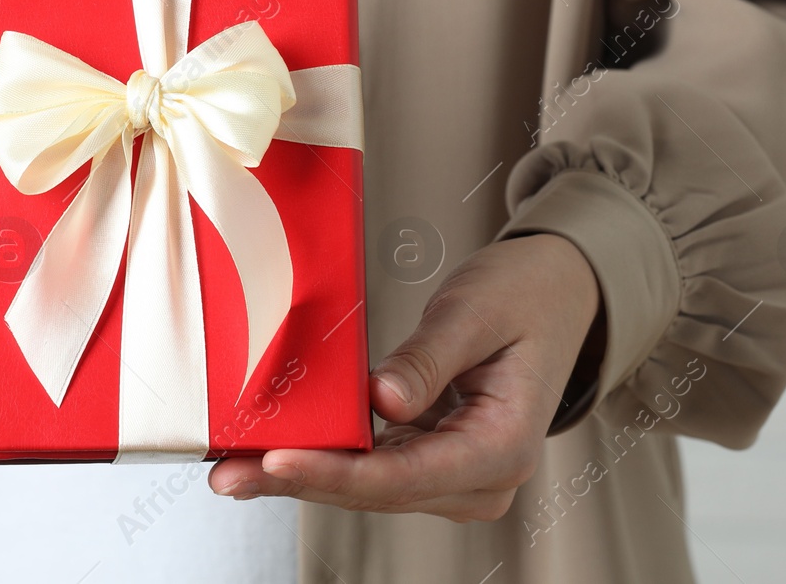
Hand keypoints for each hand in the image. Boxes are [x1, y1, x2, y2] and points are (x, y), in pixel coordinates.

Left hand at [208, 233, 600, 521]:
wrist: (557, 294)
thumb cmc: (525, 296)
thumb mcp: (476, 312)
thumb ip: (428, 359)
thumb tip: (381, 402)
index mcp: (503, 447)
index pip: (407, 474)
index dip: (337, 472)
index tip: (280, 461)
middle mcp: (481, 477)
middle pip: (378, 490)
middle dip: (301, 481)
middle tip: (228, 474)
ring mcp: (456, 475)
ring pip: (367, 487)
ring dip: (302, 477)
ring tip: (233, 469)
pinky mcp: (433, 460)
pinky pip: (371, 468)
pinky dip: (323, 459)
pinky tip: (272, 453)